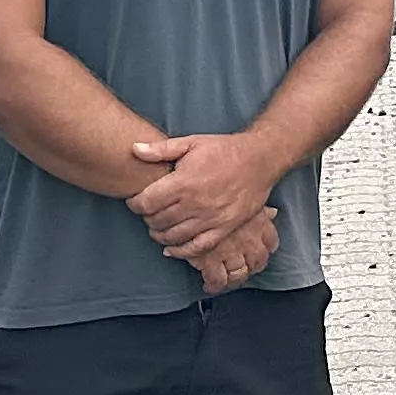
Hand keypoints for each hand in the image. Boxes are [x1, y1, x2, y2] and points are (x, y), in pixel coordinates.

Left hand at [129, 129, 278, 261]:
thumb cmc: (225, 150)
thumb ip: (161, 149)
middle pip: (157, 221)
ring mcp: (210, 218)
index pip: (145, 203)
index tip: (136, 201)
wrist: (261, 159)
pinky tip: (172, 248)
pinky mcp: (224, 228)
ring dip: (160, 234)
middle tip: (150, 211)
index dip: (134, 204)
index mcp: (184, 182)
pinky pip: (197, 247)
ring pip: (172, 236)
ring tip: (159, 226)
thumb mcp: (192, 143)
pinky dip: (180, 251)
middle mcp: (195, 203)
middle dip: (147, 217)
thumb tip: (134, 149)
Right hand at [194, 204, 282, 295]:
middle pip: (257, 262)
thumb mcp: (245, 197)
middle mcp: (248, 240)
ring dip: (235, 279)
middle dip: (252, 267)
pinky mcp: (210, 260)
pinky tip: (210, 286)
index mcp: (258, 224)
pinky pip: (216, 279)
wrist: (192, 199)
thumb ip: (259, 209)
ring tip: (228, 280)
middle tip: (245, 270)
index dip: (267, 249)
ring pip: (239, 273)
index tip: (262, 252)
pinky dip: (214, 285)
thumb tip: (272, 212)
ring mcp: (230, 252)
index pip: (271, 242)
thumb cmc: (218, 193)